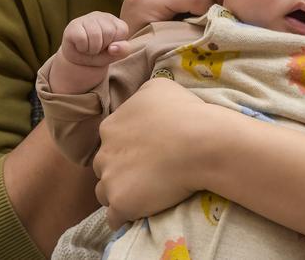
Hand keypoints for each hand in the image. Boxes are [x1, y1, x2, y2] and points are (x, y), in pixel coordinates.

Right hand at [49, 12, 130, 94]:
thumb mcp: (114, 55)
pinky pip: (82, 38)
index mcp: (115, 21)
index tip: (108, 47)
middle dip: (102, 47)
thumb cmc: (98, 55)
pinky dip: (82, 48)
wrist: (77, 61)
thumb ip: (122, 50)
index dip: (115, 44)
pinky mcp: (74, 24)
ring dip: (92, 49)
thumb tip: (112, 47)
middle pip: (109, 32)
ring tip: (88, 48)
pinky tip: (80, 46)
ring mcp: (87, 18)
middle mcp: (102, 16)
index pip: (122, 30)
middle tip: (96, 49)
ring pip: (95, 34)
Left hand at [93, 78, 207, 227]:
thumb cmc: (184, 111)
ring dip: (121, 192)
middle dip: (121, 169)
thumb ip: (138, 98)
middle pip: (105, 167)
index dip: (127, 146)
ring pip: (105, 193)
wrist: (200, 142)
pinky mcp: (121, 203)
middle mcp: (104, 153)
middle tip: (148, 170)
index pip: (110, 141)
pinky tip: (142, 210)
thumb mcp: (158, 87)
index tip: (146, 150)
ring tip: (146, 192)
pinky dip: (126, 216)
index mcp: (110, 126)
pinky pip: (114, 218)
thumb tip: (137, 107)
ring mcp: (110, 180)